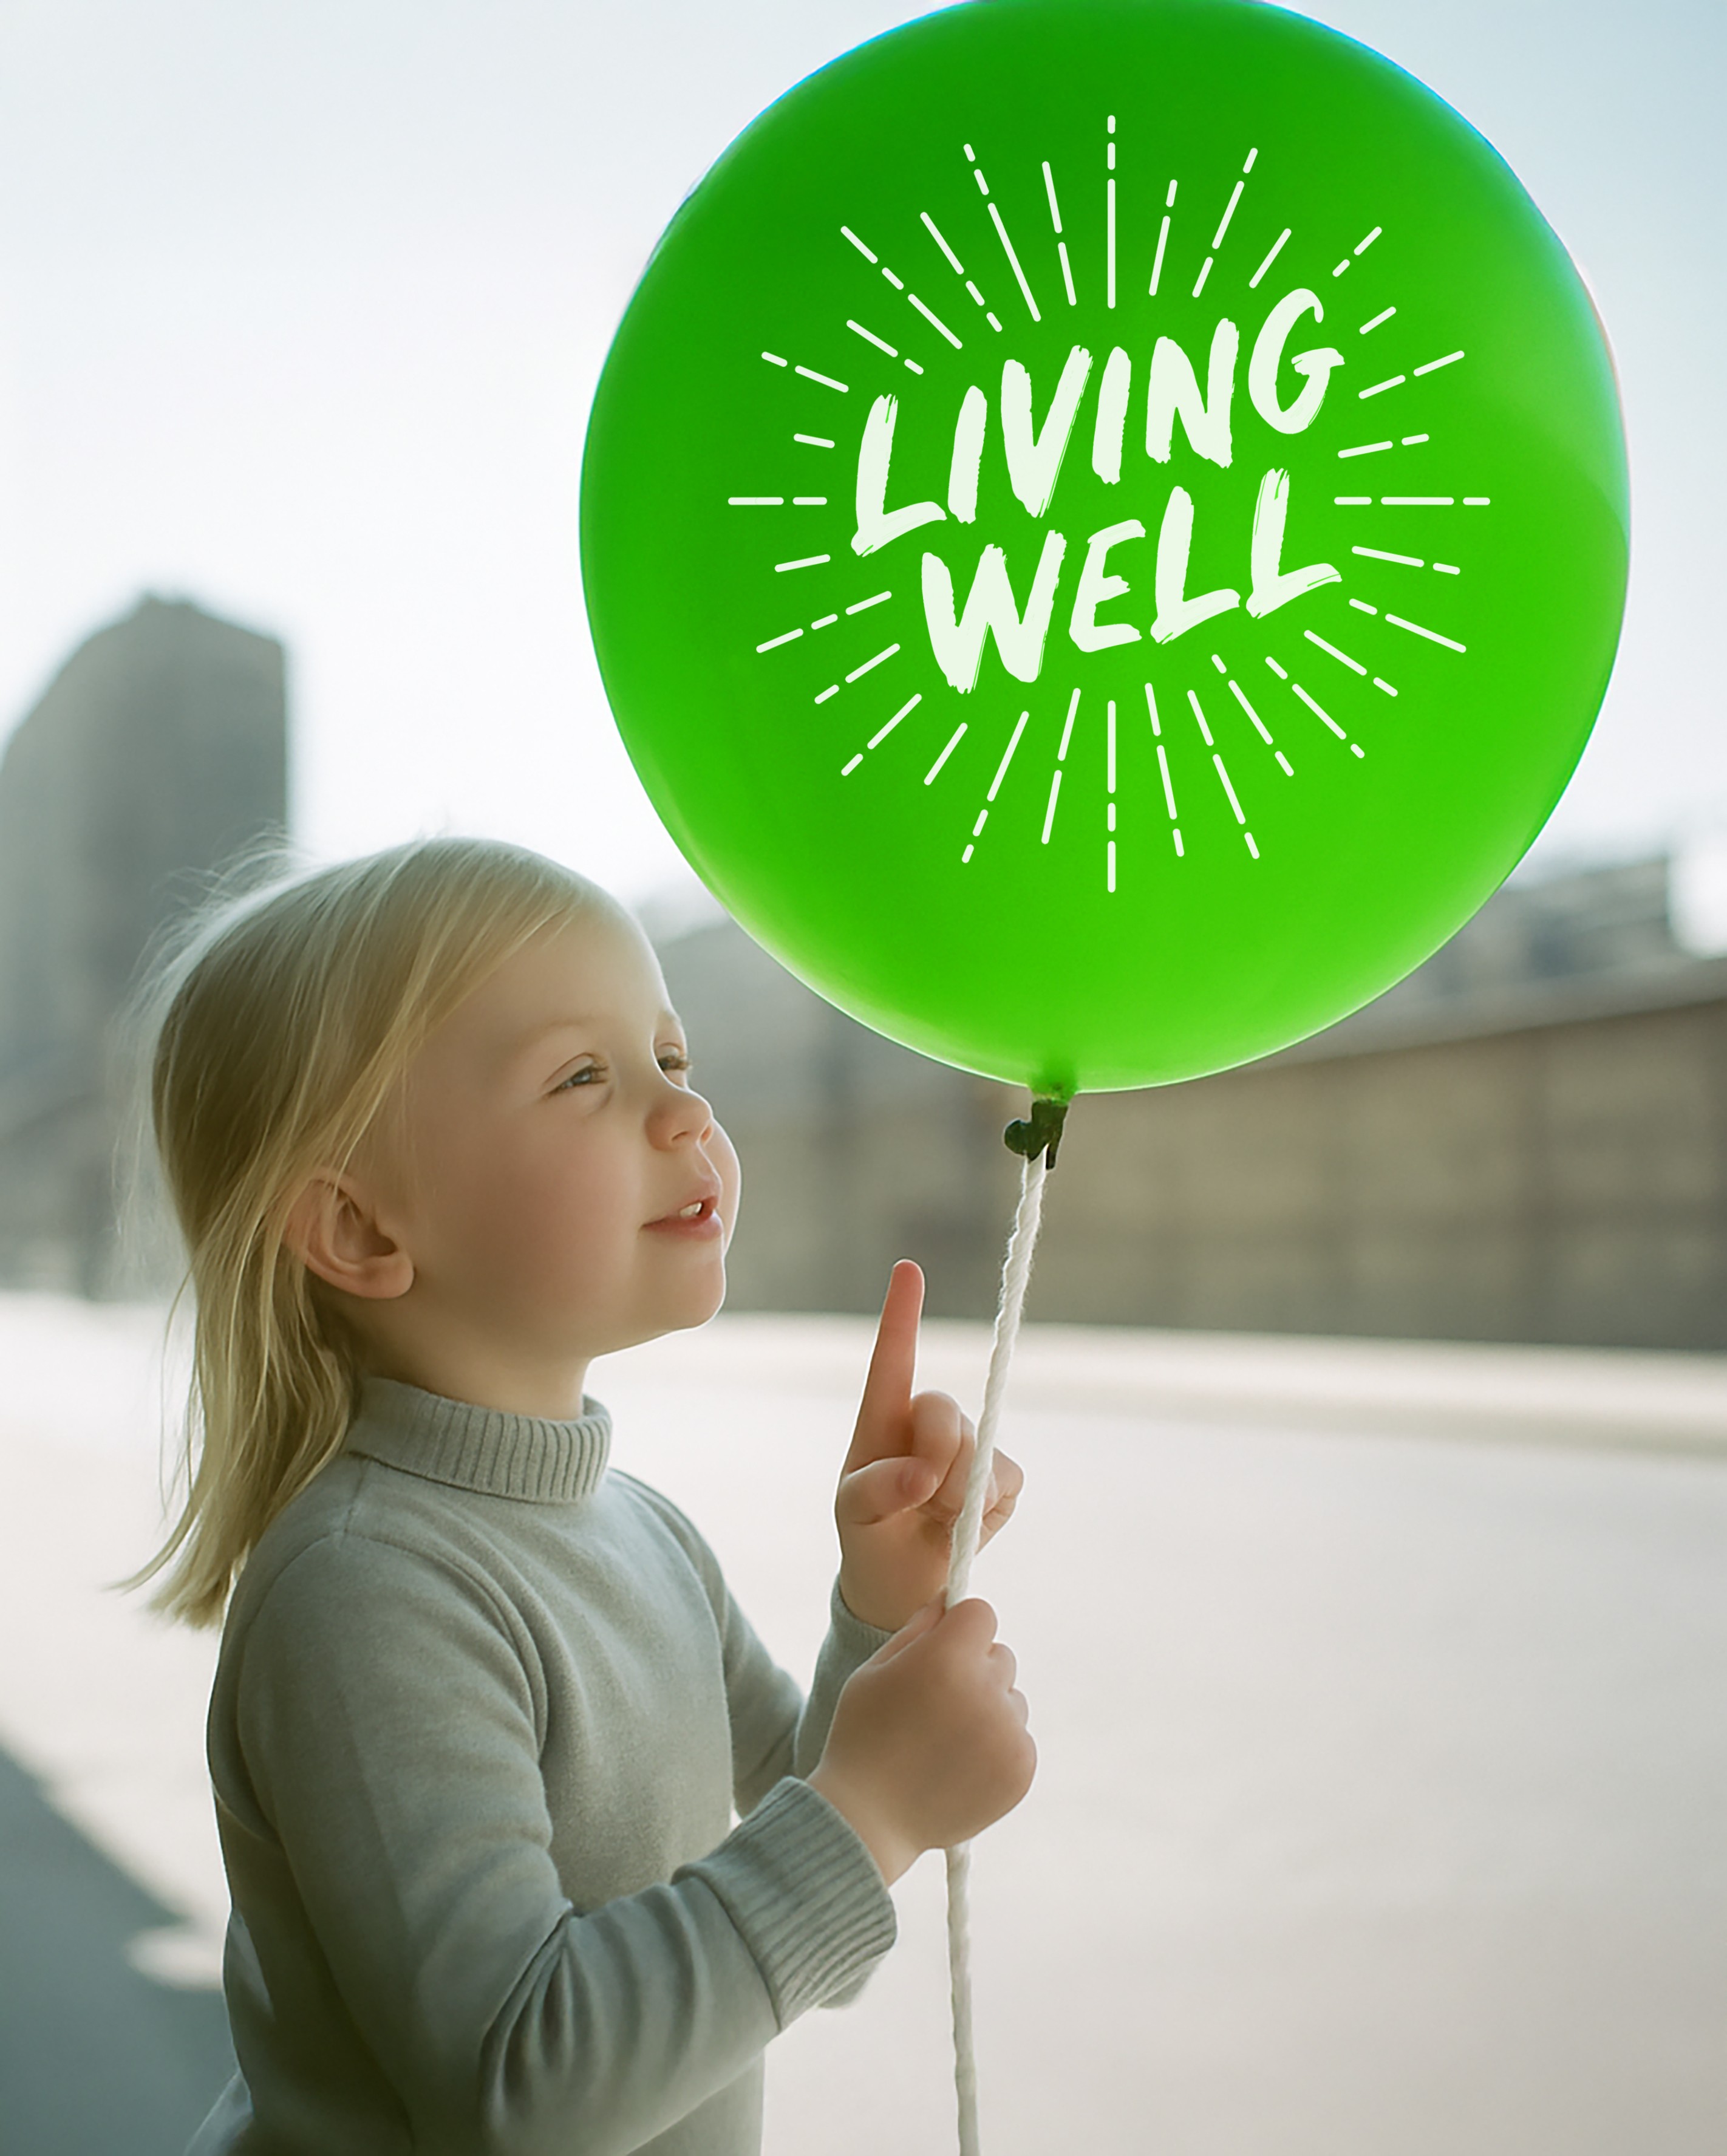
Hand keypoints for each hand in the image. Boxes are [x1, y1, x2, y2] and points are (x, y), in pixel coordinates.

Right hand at [808, 1595, 1035, 1884]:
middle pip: (1000, 1656)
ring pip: (1012, 1699)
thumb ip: (918, 1630)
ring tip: (945, 1742)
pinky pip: (1018, 1738)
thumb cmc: (863, 1737)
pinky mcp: (1021, 1768)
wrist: (868, 1820)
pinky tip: (960, 1767)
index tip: (942, 1649)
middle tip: (936, 1704)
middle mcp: (986, 1691)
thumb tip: (949, 1604)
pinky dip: (996, 1748)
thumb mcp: (874, 1671)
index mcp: (948, 1658)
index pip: (981, 1614)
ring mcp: (1008, 1733)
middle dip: (974, 1669)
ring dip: (988, 1710)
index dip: (961, 1627)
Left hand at [835, 1259, 1023, 1632]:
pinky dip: (985, 1509)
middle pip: (943, 1409)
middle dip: (934, 1455)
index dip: (902, 1313)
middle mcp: (928, 1421)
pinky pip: (1005, 1479)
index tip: (907, 1268)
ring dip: (956, 1494)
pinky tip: (964, 1523)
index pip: (893, 1359)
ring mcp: (970, 1445)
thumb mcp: (855, 1513)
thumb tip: (922, 1473)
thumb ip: (878, 1488)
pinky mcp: (1003, 1476)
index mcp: (883, 1418)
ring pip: (976, 1451)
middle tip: (919, 1496)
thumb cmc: (870, 1534)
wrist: (905, 1583)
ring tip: (936, 1517)